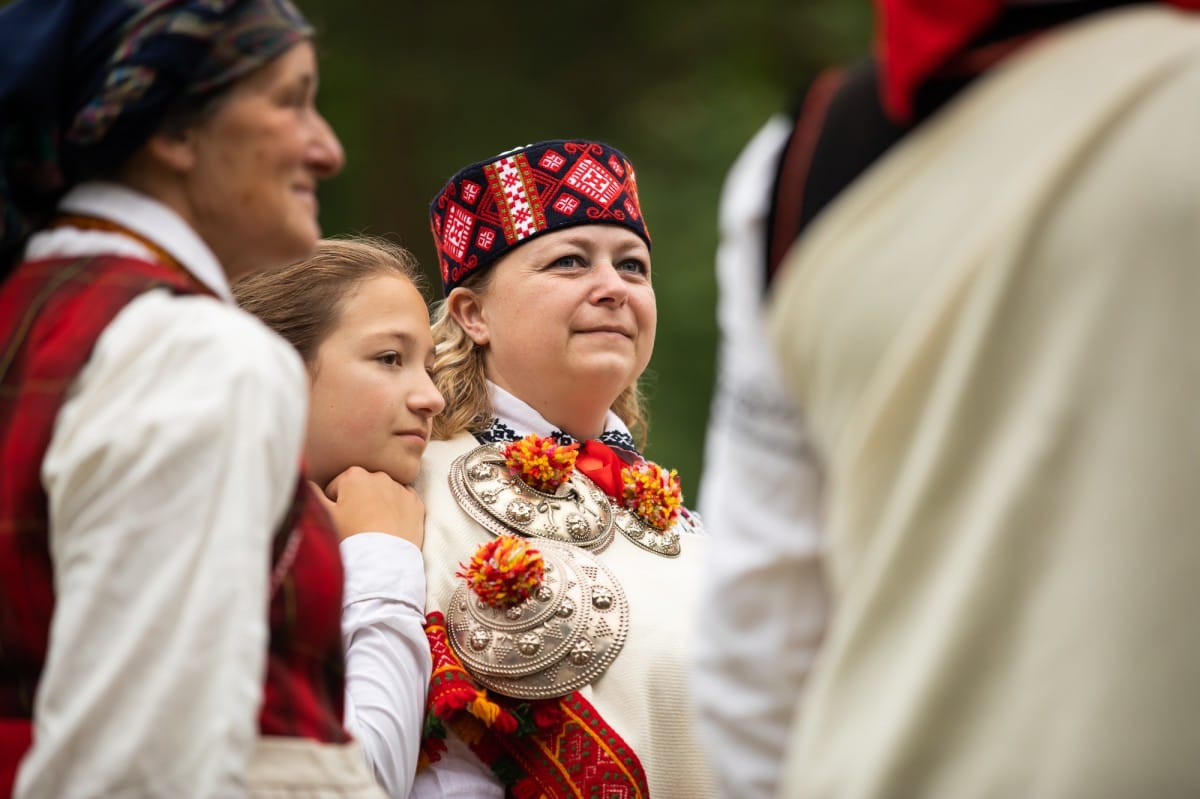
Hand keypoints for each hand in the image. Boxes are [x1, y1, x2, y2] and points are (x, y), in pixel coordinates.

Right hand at [310, 466, 424, 548]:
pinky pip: (403, 502)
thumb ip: (311, 493)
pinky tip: (390, 528)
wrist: (383, 563)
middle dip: (357, 501)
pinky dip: (397, 511)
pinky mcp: (417, 504)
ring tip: (372, 529)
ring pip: (383, 493)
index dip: (334, 504)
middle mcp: (380, 476)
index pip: (337, 486)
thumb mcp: (324, 515)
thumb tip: (307, 482)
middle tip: (355, 525)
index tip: (338, 520)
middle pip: (362, 487)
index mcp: (354, 475)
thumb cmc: (350, 538)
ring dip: (377, 504)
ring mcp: (402, 489)